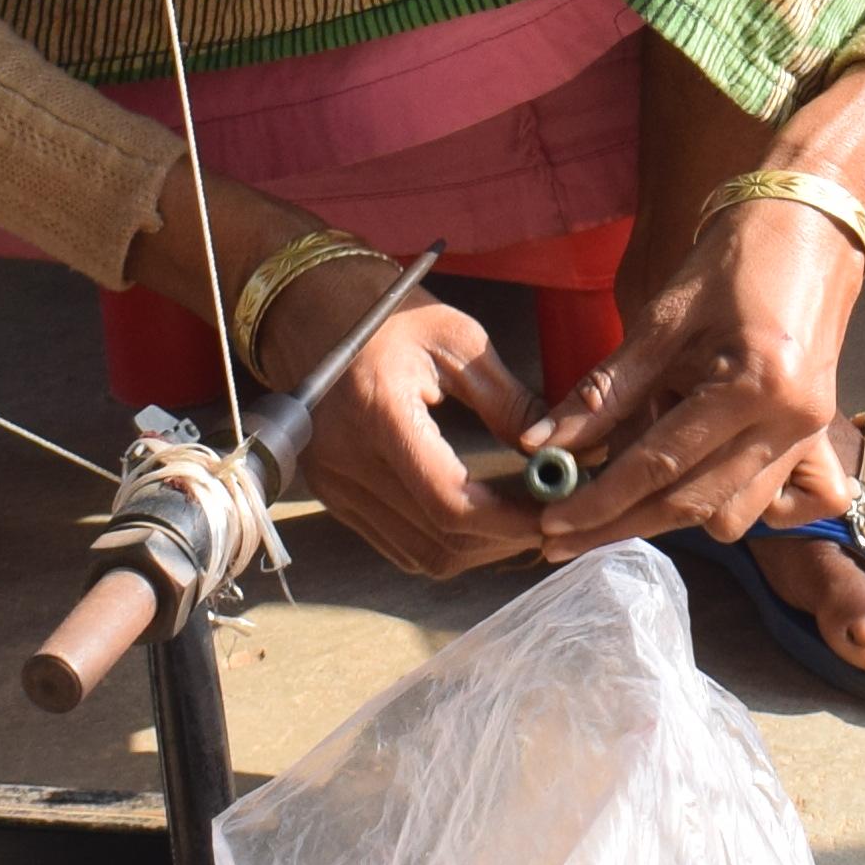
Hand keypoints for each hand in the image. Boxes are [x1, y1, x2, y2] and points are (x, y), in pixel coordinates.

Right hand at [292, 291, 543, 578]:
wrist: (309, 309)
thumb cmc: (388, 313)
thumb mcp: (458, 338)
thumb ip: (508, 402)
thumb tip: (555, 455)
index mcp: (380, 411)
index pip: (449, 500)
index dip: (507, 520)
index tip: (551, 513)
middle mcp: (347, 458)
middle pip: (439, 538)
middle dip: (503, 539)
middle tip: (549, 517)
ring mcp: (333, 483)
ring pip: (422, 555)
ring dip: (478, 549)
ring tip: (519, 520)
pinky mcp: (331, 495)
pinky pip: (399, 547)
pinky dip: (446, 546)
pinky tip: (478, 521)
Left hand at [531, 73, 864, 558]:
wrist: (809, 226)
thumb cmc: (732, 260)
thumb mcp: (661, 319)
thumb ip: (604, 389)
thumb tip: (544, 444)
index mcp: (754, 382)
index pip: (660, 465)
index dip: (600, 501)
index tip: (552, 523)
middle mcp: (791, 420)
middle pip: (694, 506)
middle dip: (622, 525)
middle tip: (562, 537)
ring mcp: (810, 433)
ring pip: (733, 516)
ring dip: (672, 516)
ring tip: (621, 494)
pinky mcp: (814, 435)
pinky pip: (769, 503)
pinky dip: (727, 503)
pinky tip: (694, 480)